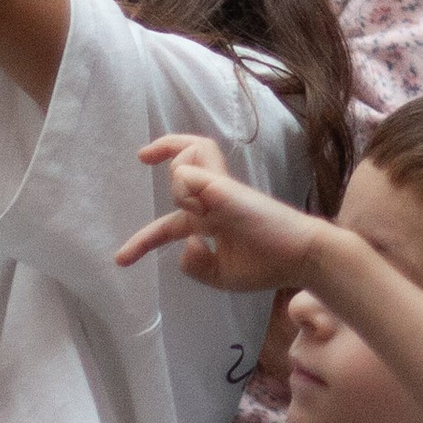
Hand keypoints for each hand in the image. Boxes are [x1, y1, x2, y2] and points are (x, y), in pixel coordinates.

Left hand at [116, 134, 324, 290]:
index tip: (121, 260)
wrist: (301, 259)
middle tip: (142, 155)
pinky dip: (185, 186)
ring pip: (189, 158)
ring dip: (177, 176)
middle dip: (164, 147)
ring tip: (191, 204)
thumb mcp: (220, 275)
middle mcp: (217, 197)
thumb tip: (185, 244)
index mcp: (215, 218)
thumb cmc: (267, 265)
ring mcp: (223, 190)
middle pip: (190, 155)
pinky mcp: (228, 190)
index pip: (172, 220)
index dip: (143, 241)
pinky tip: (198, 205)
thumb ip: (195, 264)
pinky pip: (193, 174)